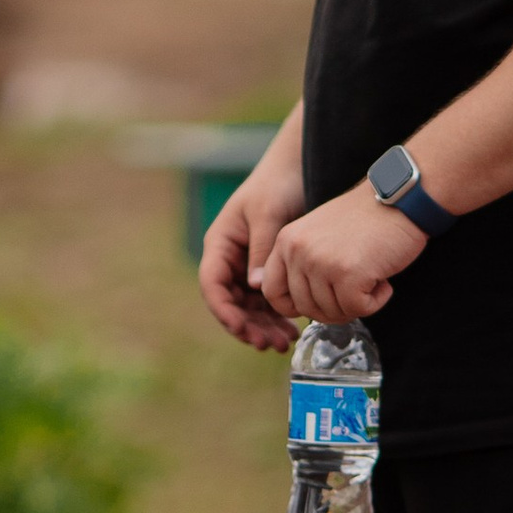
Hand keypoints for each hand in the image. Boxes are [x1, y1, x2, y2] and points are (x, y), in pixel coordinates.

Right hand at [199, 144, 309, 351]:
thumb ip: (260, 250)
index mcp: (221, 243)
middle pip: (230, 303)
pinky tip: (292, 329)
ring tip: (285, 342)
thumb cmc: (278, 184)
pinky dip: (276, 317)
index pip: (212, 284)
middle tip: (270, 344)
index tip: (242, 329)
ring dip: (263, 327)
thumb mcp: (267, 213)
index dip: (224, 310)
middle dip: (247, 326)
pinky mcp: (268, 271)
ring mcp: (248, 267)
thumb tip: (255, 288)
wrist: (300, 167)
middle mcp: (231, 259)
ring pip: (248, 307)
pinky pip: (267, 301)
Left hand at [261, 183, 430, 330]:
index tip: (318, 302)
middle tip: (357, 290)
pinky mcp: (347, 274)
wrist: (400, 198)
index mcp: (286, 241)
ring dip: (356, 304)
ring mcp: (320, 262)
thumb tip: (301, 306)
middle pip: (305, 307)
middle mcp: (297, 251)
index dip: (294, 306)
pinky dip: (376, 302)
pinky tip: (383, 280)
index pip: (271, 291)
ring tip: (371, 276)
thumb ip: (303, 264)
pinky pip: (357, 309)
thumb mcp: (319, 235)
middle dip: (334, 309)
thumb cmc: (366, 219)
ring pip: (331, 312)